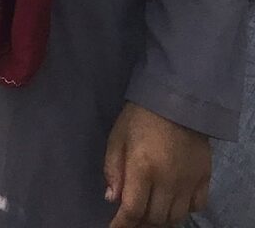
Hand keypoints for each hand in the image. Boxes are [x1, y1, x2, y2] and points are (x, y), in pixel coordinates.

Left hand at [104, 102, 210, 227]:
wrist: (177, 100)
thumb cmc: (140, 117)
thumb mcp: (117, 139)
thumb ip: (113, 170)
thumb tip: (112, 199)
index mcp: (143, 169)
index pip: (133, 209)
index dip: (122, 224)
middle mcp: (168, 180)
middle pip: (155, 217)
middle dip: (140, 222)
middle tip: (131, 218)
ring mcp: (189, 181)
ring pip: (176, 216)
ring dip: (160, 219)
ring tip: (150, 214)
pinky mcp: (205, 177)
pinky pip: (197, 206)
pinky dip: (183, 210)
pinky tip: (172, 203)